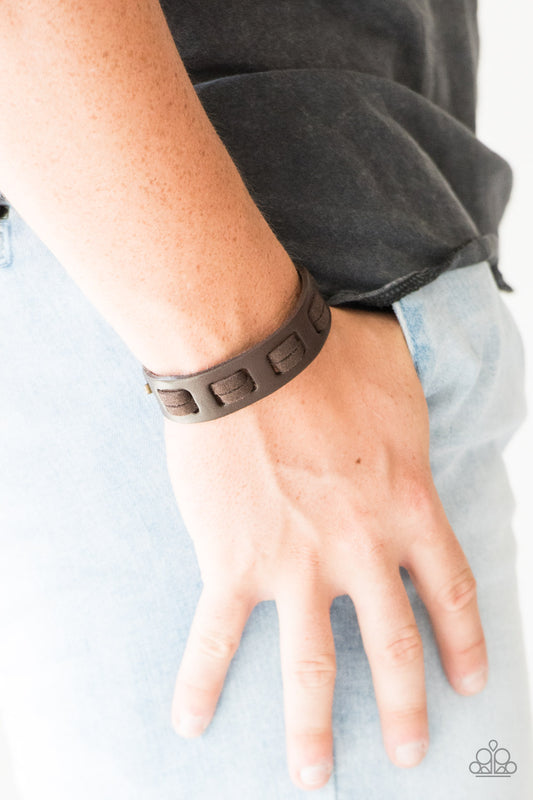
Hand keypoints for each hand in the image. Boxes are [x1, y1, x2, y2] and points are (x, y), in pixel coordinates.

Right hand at [164, 304, 487, 790]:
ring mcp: (297, 562)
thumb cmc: (330, 355)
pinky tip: (193, 720)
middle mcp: (360, 549)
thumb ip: (415, 427)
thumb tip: (412, 432)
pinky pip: (218, 633)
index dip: (462, 642)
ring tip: (313, 776)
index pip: (449, 591)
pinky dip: (203, 679)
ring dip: (312, 726)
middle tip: (407, 750)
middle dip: (404, 706)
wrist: (253, 352)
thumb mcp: (401, 383)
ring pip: (312, 663)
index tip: (466, 681)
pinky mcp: (235, 560)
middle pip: (393, 646)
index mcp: (408, 506)